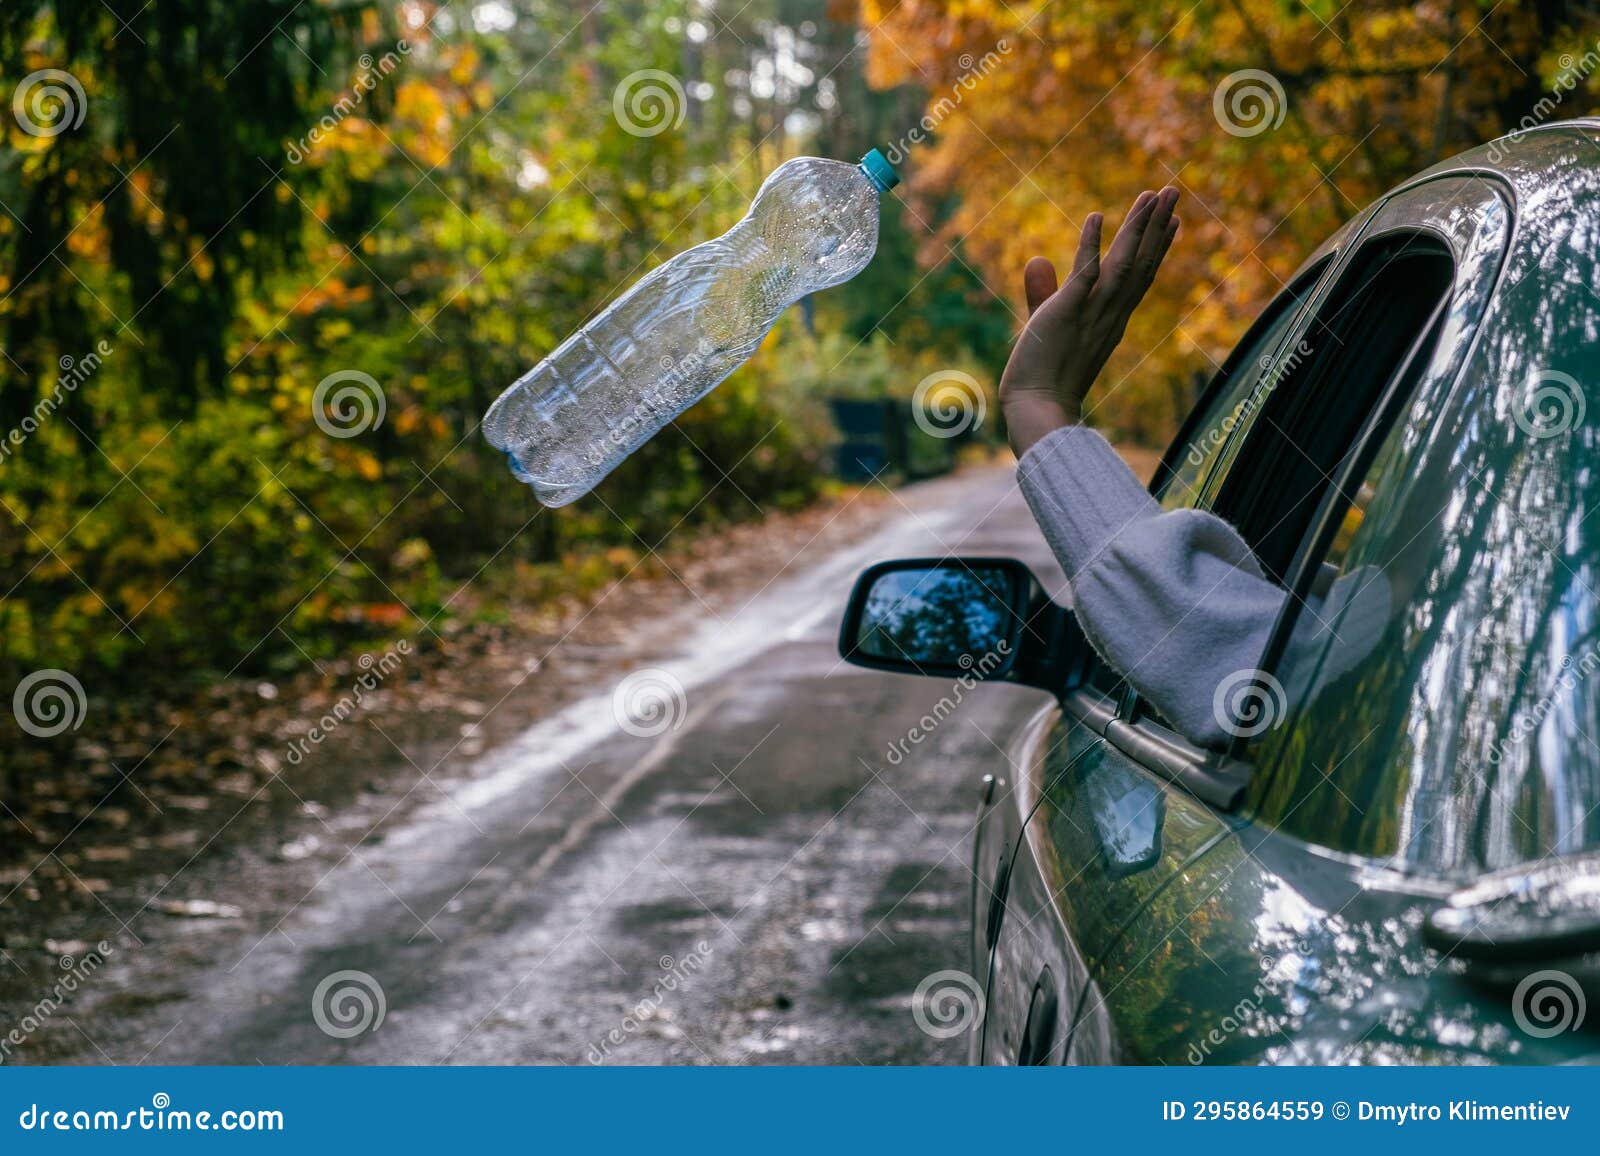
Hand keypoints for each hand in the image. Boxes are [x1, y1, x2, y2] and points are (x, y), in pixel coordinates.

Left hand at [999, 187, 1179, 455]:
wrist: (1036, 410)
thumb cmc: (1042, 375)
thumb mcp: (1046, 324)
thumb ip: (1045, 292)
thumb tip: (1038, 259)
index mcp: (1110, 319)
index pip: (1139, 277)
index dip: (1156, 248)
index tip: (1173, 221)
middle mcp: (1109, 315)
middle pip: (1140, 264)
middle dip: (1157, 226)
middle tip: (1172, 191)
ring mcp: (1091, 314)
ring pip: (1122, 264)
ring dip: (1137, 227)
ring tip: (1152, 194)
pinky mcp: (1066, 314)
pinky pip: (1084, 275)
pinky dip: (1090, 246)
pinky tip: (1096, 217)